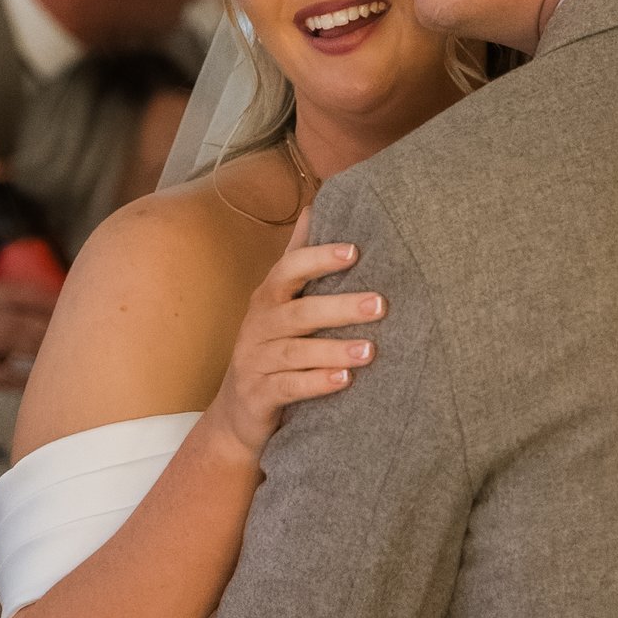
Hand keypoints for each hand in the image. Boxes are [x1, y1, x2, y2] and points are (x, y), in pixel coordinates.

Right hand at [202, 216, 380, 468]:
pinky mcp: (258, 395)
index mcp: (268, 299)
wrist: (237, 413)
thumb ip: (297, 258)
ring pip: (294, 352)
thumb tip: (315, 205)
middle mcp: (258, 326)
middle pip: (298, 312)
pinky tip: (344, 379)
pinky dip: (316, 382)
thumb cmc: (270, 349)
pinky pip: (287, 387)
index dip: (319, 259)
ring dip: (333, 349)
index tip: (355, 251)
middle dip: (339, 307)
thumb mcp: (279, 303)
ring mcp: (255, 361)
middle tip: (380, 305)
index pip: (289, 270)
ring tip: (370, 350)